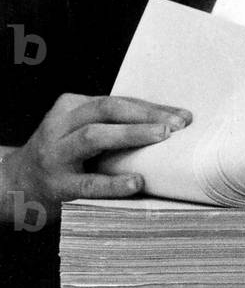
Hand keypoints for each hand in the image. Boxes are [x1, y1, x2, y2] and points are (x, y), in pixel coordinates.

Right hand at [1, 94, 191, 222]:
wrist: (14, 185)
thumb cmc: (62, 157)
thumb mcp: (79, 132)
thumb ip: (112, 126)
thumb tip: (168, 125)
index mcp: (71, 106)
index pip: (117, 101)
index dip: (152, 108)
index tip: (184, 117)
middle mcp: (61, 125)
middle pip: (107, 109)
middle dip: (144, 114)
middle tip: (177, 125)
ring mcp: (56, 154)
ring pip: (94, 135)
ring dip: (131, 135)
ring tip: (161, 138)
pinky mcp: (56, 184)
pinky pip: (87, 182)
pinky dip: (113, 182)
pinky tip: (136, 182)